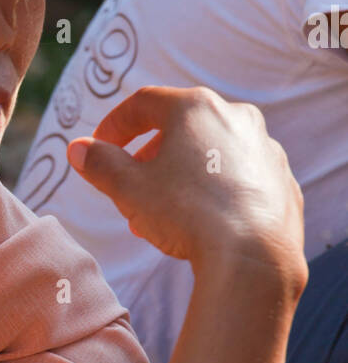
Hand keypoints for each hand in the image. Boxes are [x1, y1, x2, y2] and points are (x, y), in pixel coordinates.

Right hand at [67, 86, 305, 281]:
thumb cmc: (188, 214)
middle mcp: (237, 118)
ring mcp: (266, 150)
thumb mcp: (128, 188)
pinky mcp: (283, 183)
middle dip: (149, 157)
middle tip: (130, 186)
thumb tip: (78, 149)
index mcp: (196, 108)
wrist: (254, 259)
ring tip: (161, 214)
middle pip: (180, 128)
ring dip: (182, 177)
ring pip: (211, 155)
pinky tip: (203, 222)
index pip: (144, 103)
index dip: (115, 125)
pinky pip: (241, 181)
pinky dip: (217, 193)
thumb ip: (99, 163)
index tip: (99, 147)